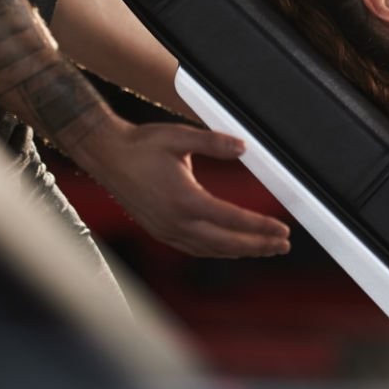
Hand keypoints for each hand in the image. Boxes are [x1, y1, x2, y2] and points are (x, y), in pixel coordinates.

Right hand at [73, 120, 293, 257]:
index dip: (260, 226)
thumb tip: (244, 146)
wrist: (105, 155)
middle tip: (283, 245)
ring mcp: (166, 230)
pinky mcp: (160, 231)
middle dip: (257, 245)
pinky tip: (231, 248)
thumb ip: (214, 142)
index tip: (281, 229)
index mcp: (184, 199)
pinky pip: (195, 249)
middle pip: (225, 243)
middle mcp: (175, 222)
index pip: (232, 219)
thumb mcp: (180, 136)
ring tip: (265, 249)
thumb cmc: (140, 145)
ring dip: (240, 251)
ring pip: (211, 250)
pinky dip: (218, 251)